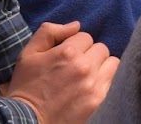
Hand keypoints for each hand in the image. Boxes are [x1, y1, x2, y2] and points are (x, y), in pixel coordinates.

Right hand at [0, 21, 118, 123]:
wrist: (28, 121)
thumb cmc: (26, 87)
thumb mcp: (29, 54)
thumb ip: (50, 32)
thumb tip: (76, 25)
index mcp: (67, 52)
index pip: (85, 36)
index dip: (75, 45)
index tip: (66, 57)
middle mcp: (84, 67)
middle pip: (101, 48)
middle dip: (89, 54)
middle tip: (77, 66)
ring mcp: (94, 85)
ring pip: (112, 63)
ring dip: (101, 66)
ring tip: (88, 76)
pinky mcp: (99, 101)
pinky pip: (115, 81)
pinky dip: (106, 81)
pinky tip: (92, 87)